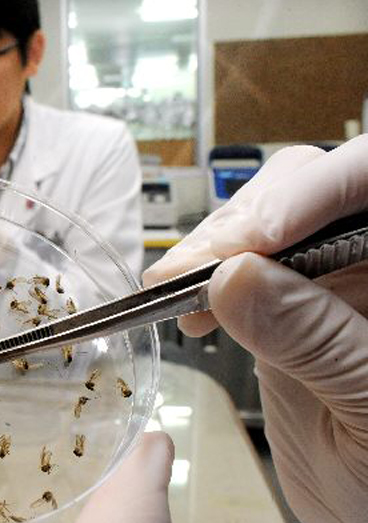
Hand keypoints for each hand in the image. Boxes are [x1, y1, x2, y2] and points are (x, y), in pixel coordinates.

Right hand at [143, 135, 367, 522]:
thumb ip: (316, 341)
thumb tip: (236, 277)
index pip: (366, 181)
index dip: (312, 191)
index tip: (256, 235)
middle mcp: (363, 258)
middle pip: (304, 188)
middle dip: (243, 221)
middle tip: (193, 270)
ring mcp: (323, 277)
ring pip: (261, 220)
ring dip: (210, 247)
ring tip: (174, 287)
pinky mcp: (283, 302)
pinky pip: (234, 266)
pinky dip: (199, 276)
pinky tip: (185, 304)